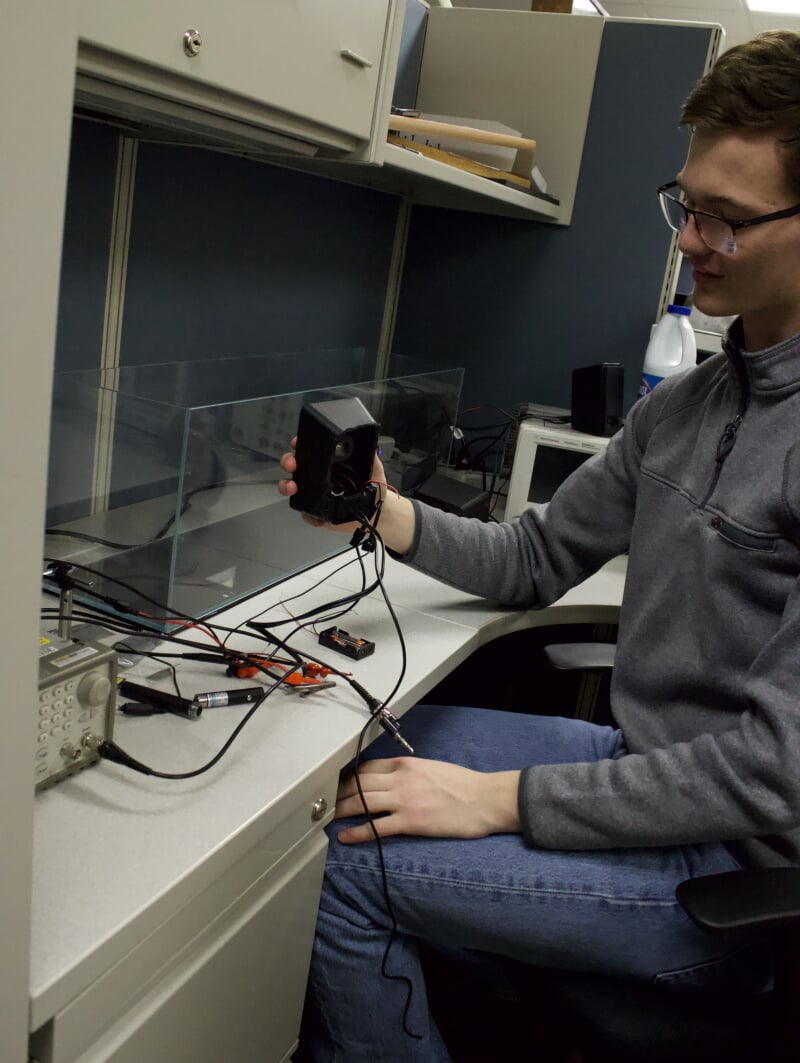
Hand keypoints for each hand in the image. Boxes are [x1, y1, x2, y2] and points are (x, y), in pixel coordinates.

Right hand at [279, 437, 415, 553]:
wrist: (377, 513)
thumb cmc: (374, 489)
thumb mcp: (374, 468)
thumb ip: (370, 455)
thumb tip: (367, 444)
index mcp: (330, 463)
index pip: (311, 450)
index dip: (301, 444)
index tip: (297, 442)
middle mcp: (320, 476)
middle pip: (296, 465)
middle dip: (289, 461)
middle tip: (292, 464)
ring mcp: (316, 493)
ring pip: (293, 486)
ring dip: (287, 485)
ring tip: (292, 488)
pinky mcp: (317, 511)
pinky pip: (304, 511)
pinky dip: (307, 514)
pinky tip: (316, 516)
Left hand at [334, 757, 520, 843]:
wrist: (484, 799)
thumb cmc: (463, 785)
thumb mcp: (432, 768)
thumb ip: (410, 772)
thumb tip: (394, 780)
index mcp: (406, 764)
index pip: (368, 767)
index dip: (349, 776)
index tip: (339, 783)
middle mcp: (400, 779)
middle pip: (359, 783)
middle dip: (340, 792)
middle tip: (326, 801)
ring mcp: (404, 800)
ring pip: (363, 802)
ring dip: (343, 810)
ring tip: (329, 817)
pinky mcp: (410, 822)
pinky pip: (376, 827)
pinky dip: (357, 832)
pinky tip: (345, 837)